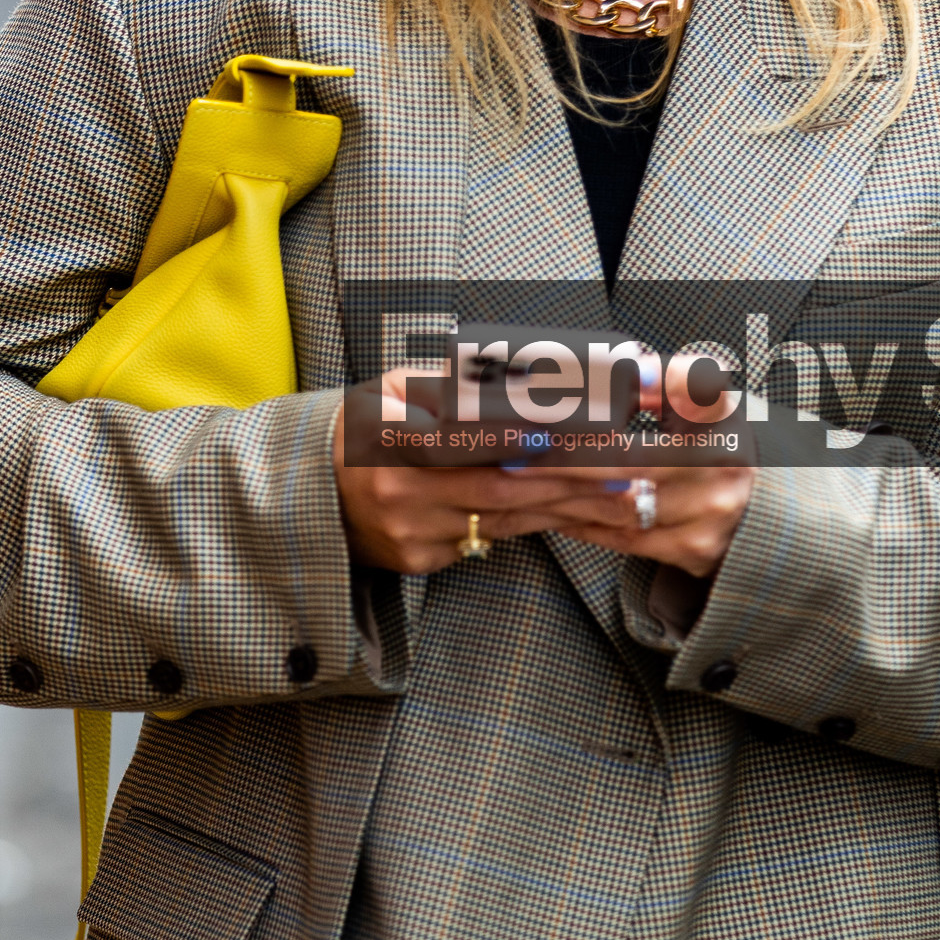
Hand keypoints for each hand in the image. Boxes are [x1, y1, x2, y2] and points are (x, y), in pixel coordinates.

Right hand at [335, 371, 753, 579]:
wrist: (314, 492)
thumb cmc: (369, 425)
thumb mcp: (396, 390)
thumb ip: (452, 384)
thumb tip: (521, 377)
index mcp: (386, 437)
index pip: (456, 441)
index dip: (509, 440)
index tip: (563, 436)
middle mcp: (397, 492)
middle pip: (496, 490)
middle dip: (566, 482)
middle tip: (626, 473)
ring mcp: (409, 533)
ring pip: (501, 520)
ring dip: (563, 507)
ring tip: (620, 495)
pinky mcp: (418, 562)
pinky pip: (484, 541)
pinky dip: (528, 524)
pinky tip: (571, 514)